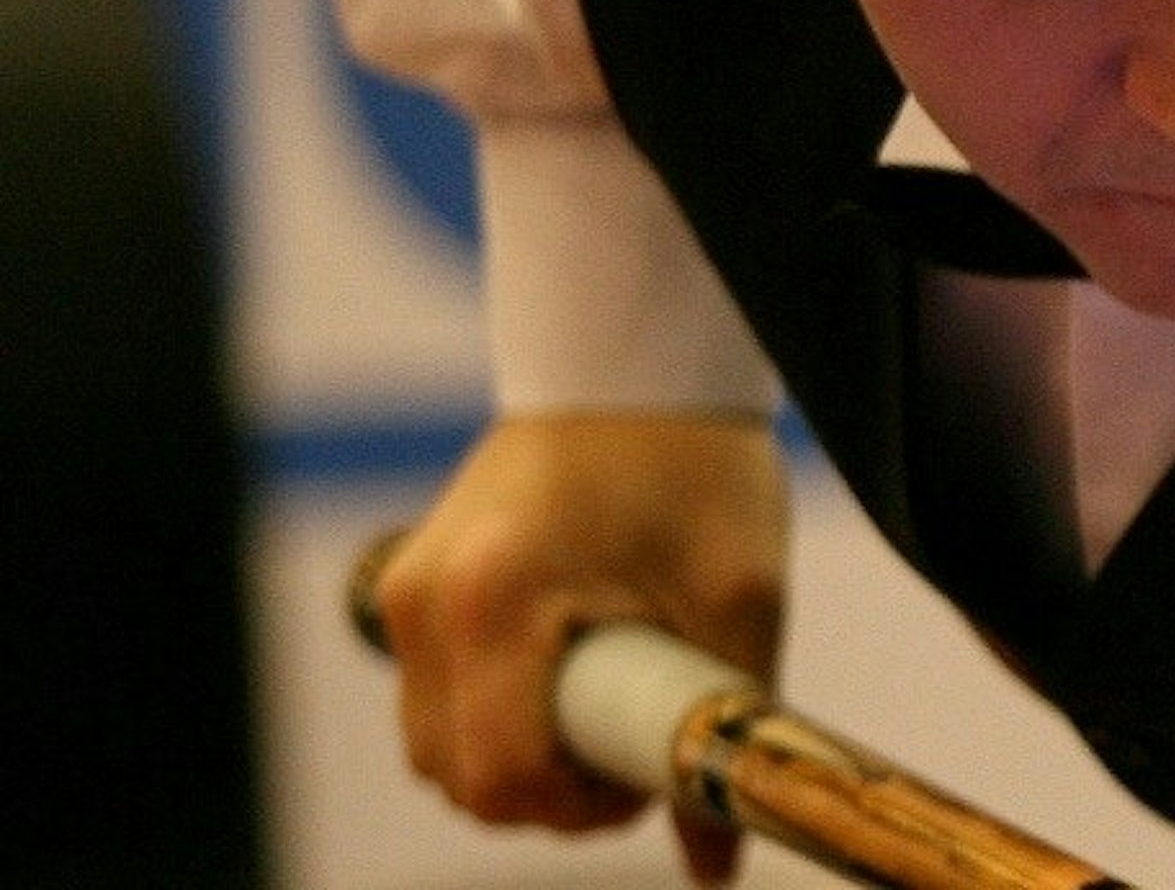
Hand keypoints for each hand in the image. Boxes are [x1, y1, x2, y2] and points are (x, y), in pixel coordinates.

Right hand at [367, 411, 789, 884]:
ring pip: (436, 749)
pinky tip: (569, 674)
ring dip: (517, 760)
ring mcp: (404, 594)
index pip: (504, 775)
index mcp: (501, 597)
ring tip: (606, 705)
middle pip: (458, 778)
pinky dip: (495, 717)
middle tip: (634, 745)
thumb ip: (722, 730)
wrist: (634, 366)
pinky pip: (434, 701)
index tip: (643, 776)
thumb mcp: (738, 599)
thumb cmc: (697, 467)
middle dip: (548, 794)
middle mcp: (427, 602)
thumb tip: (717, 865)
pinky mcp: (407, 587)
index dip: (580, 808)